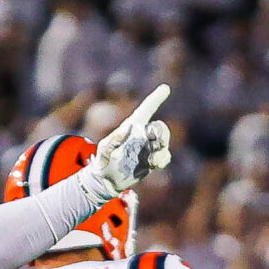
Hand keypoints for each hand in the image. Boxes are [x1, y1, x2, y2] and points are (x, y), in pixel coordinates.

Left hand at [85, 84, 172, 198]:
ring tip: (153, 159)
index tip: (165, 88)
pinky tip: (154, 164)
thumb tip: (129, 128)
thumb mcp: (104, 150)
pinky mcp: (152, 160)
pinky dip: (162, 159)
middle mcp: (142, 135)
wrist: (106, 180)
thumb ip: (113, 139)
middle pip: (159, 127)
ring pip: (163, 141)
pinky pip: (164, 157)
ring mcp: (149, 147)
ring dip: (162, 146)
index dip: (155, 98)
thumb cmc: (103, 161)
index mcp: (131, 127)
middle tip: (156, 140)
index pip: (145, 110)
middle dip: (161, 132)